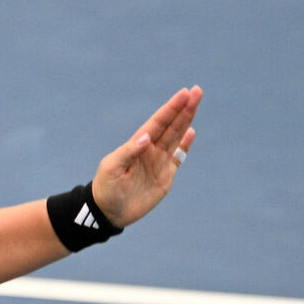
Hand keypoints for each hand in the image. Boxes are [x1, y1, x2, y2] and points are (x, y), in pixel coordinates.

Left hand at [91, 85, 201, 227]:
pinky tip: (191, 133)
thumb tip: (147, 137)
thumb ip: (129, 152)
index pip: (157, 123)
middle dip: (183, 109)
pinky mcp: (165, 176)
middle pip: (170, 126)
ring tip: (195, 104)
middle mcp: (150, 150)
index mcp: (137, 145)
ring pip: (176, 137)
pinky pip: (178, 157)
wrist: (109, 212)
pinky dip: (185, 146)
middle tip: (197, 91)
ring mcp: (158, 162)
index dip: (170, 108)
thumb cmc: (106, 188)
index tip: (184, 93)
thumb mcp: (112, 168)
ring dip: (186, 121)